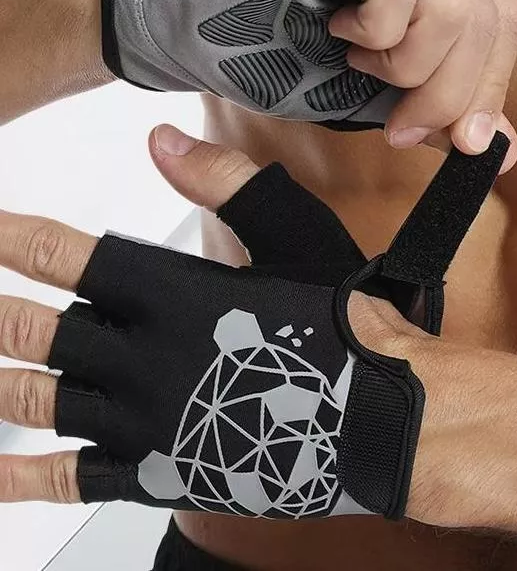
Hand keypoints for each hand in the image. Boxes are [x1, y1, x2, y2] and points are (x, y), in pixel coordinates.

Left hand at [0, 126, 435, 520]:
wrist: (379, 414)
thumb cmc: (344, 321)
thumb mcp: (297, 234)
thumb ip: (226, 182)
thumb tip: (160, 139)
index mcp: (172, 293)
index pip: (66, 256)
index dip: (11, 237)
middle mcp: (143, 357)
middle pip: (33, 330)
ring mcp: (144, 422)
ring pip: (36, 400)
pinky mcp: (159, 472)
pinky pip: (71, 478)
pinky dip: (20, 477)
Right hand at [102, 0, 516, 169]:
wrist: (200, 26)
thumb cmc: (285, 58)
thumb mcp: (379, 98)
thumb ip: (439, 112)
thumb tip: (503, 149)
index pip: (503, 22)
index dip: (489, 87)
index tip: (461, 142)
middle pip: (490, 16)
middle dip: (449, 94)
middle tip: (397, 128)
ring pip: (455, 5)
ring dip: (408, 66)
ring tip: (358, 62)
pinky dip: (378, 34)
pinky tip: (341, 32)